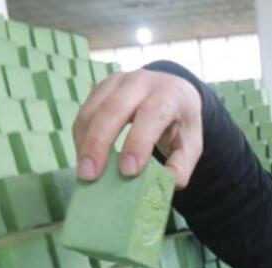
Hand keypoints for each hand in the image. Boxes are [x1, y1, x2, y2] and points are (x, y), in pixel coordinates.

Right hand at [72, 69, 202, 188]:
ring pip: (94, 109)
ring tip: (84, 171)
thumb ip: (182, 164)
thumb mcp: (191, 142)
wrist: (172, 89)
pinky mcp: (100, 88)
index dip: (138, 142)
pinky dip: (81, 136)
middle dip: (99, 143)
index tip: (128, 171)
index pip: (152, 114)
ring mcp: (117, 82)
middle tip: (90, 175)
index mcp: (169, 93)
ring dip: (85, 141)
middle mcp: (141, 82)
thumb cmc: (179, 121)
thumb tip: (169, 182)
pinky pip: (85, 112)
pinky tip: (84, 158)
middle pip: (114, 107)